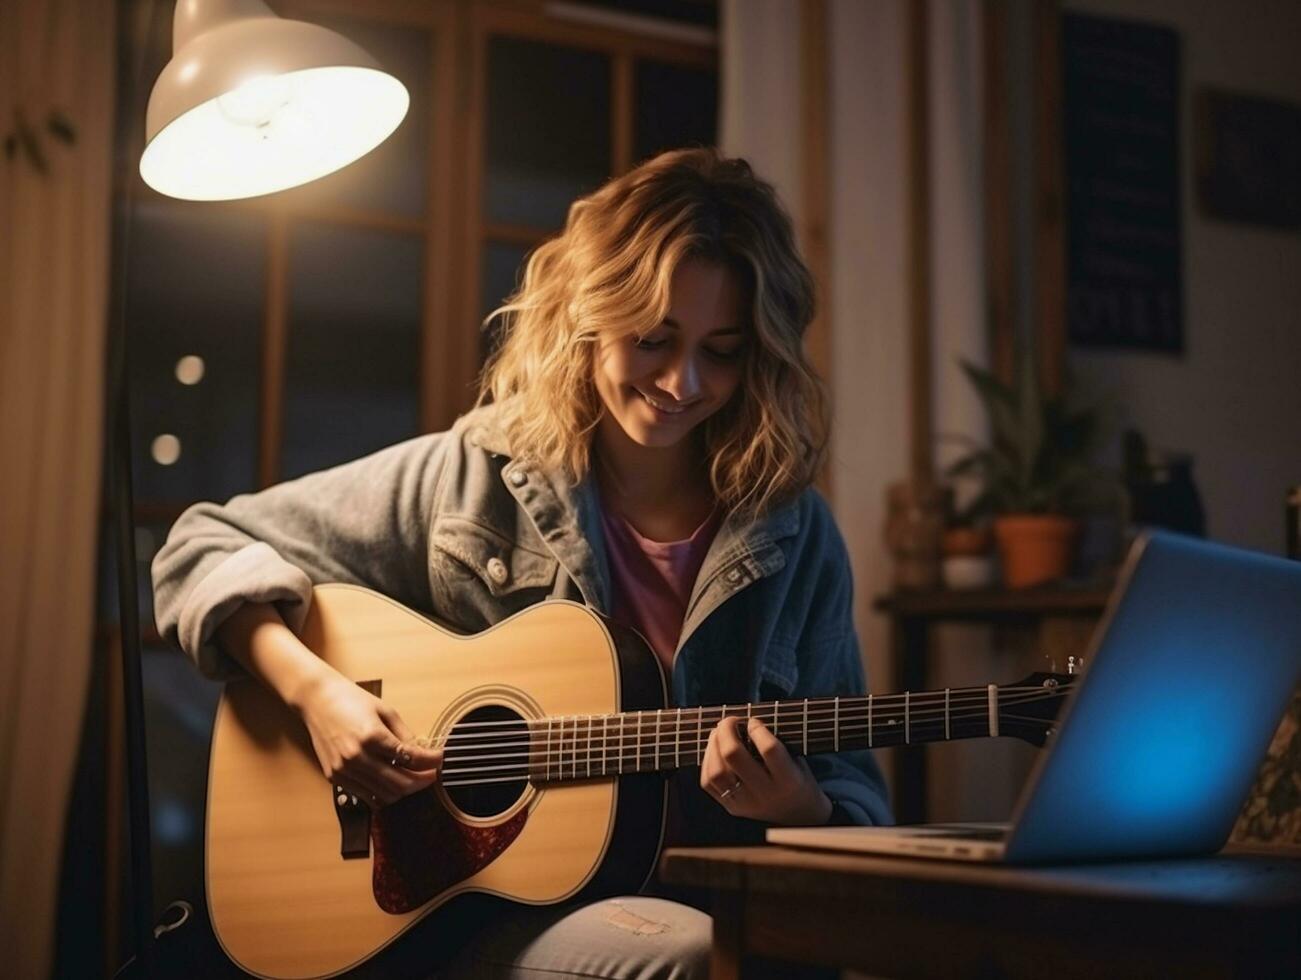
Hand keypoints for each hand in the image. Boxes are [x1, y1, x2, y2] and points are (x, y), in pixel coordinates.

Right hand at [295, 672, 442, 807]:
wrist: (316, 699)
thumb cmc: (350, 700)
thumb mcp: (385, 711)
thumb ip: (404, 735)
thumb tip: (422, 753)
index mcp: (371, 737)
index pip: (411, 759)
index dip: (432, 762)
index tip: (440, 759)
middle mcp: (356, 757)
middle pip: (400, 784)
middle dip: (422, 781)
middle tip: (431, 773)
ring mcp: (344, 770)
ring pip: (384, 796)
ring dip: (404, 790)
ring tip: (413, 777)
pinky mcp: (334, 777)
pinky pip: (366, 796)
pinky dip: (383, 793)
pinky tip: (391, 780)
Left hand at [700, 715, 832, 824]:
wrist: (800, 817)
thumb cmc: (799, 781)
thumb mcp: (797, 761)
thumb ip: (775, 743)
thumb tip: (746, 722)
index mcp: (789, 780)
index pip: (769, 749)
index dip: (757, 729)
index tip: (754, 721)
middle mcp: (765, 794)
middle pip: (734, 756)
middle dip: (727, 731)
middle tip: (730, 721)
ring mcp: (746, 804)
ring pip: (716, 771)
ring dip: (712, 746)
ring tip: (719, 734)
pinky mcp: (732, 808)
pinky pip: (708, 783)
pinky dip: (707, 762)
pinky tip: (714, 751)